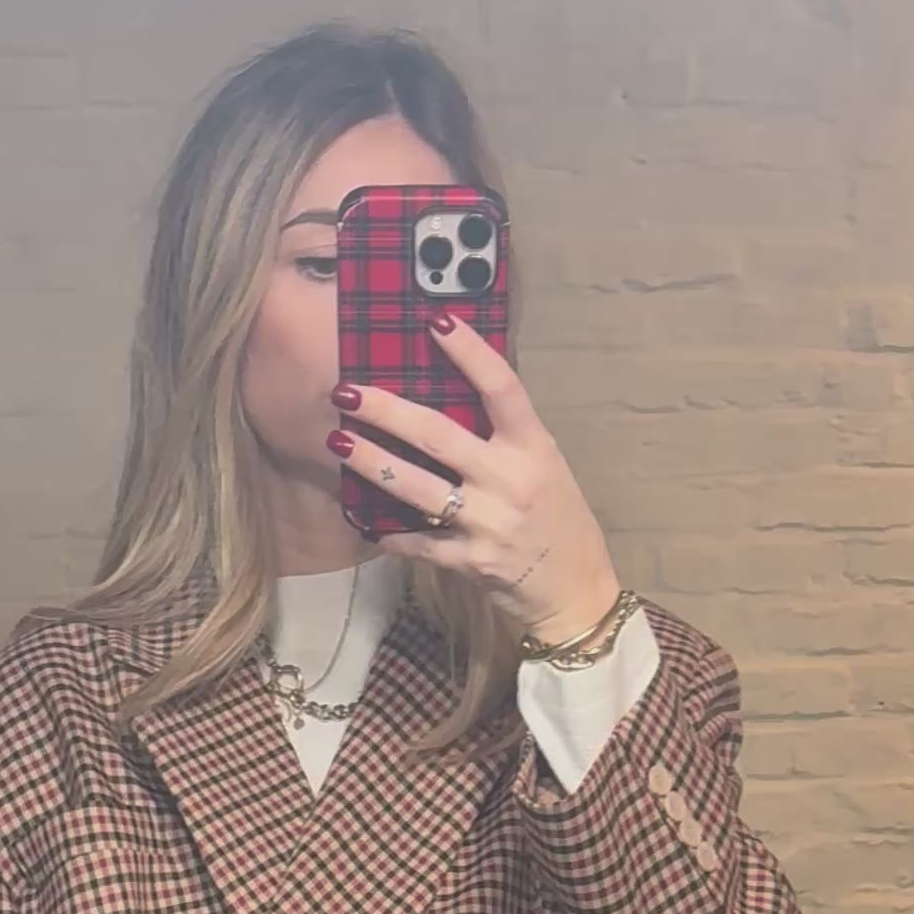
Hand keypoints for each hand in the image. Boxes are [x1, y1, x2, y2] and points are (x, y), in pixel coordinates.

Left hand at [328, 314, 621, 646]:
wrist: (574, 592)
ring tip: (339, 441)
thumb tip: (453, 394)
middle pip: (439, 436)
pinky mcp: (471, 562)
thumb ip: (504, 436)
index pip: (501, 388)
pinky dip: (390, 533)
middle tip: (346, 392)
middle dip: (387, 412)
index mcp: (533, 448)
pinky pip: (419, 543)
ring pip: (418, 488)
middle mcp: (510, 481)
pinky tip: (362, 518)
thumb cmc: (558, 521)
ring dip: (372, 463)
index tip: (435, 321)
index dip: (469, 353)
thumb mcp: (544, 466)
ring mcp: (488, 524)